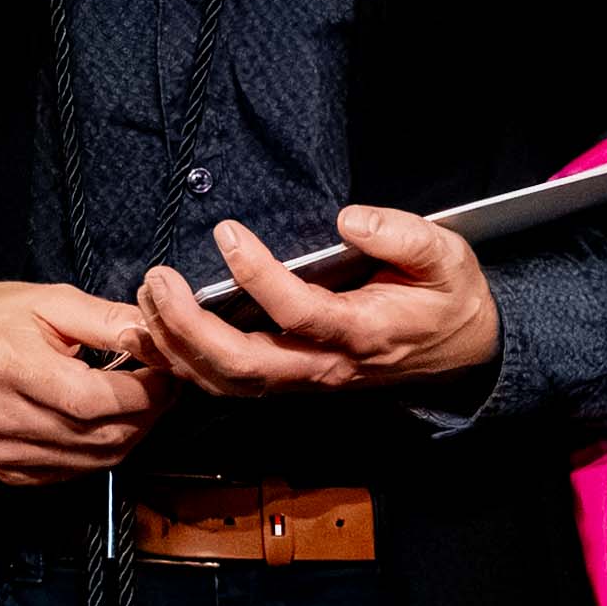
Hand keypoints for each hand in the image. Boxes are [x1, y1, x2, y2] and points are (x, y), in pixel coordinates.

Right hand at [0, 278, 165, 484]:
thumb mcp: (46, 301)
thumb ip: (106, 320)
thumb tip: (157, 335)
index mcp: (13, 368)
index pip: (97, 399)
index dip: (144, 393)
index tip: (167, 374)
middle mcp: (5, 418)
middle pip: (101, 436)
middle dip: (147, 415)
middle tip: (163, 388)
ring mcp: (3, 451)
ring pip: (92, 461)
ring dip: (129, 436)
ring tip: (140, 405)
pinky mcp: (5, 470)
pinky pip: (70, 472)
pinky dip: (98, 453)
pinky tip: (104, 425)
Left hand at [133, 205, 497, 396]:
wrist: (462, 352)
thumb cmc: (448, 300)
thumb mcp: (446, 257)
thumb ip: (402, 236)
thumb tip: (349, 220)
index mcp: (364, 333)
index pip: (299, 312)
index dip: (258, 275)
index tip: (227, 233)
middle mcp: (325, 366)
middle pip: (244, 365)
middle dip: (190, 327)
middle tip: (157, 281)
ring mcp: (303, 381)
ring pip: (228, 383)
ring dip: (177, 349)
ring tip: (145, 302)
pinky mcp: (289, 382)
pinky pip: (228, 385)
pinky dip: (184, 366)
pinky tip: (156, 336)